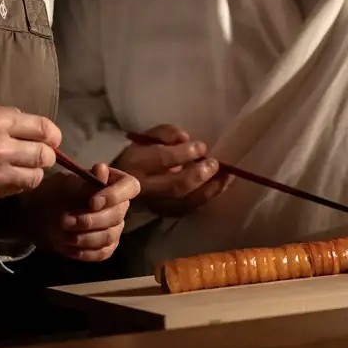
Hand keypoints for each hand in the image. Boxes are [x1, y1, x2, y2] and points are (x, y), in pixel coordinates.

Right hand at [0, 109, 60, 203]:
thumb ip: (0, 118)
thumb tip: (26, 124)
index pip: (43, 128)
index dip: (52, 134)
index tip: (51, 137)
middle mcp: (0, 146)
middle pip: (45, 154)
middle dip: (46, 154)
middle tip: (39, 153)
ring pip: (36, 176)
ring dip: (35, 171)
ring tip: (25, 167)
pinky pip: (18, 189)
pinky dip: (20, 184)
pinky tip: (9, 177)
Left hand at [20, 166, 139, 260]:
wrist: (42, 215)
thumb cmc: (57, 192)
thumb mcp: (66, 183)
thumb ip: (85, 180)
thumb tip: (102, 170)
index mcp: (114, 182)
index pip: (130, 186)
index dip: (115, 196)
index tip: (92, 202)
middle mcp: (119, 204)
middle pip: (117, 215)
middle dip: (90, 220)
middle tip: (64, 220)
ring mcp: (114, 226)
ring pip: (109, 236)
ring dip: (84, 237)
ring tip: (62, 233)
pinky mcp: (106, 246)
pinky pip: (101, 253)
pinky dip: (84, 251)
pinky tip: (68, 245)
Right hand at [115, 124, 231, 217]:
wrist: (122, 177)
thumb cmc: (140, 150)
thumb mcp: (149, 135)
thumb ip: (166, 134)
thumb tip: (186, 138)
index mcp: (137, 162)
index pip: (162, 159)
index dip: (184, 153)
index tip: (201, 146)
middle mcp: (145, 187)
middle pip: (175, 186)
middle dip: (199, 175)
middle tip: (215, 164)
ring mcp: (154, 204)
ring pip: (184, 203)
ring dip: (208, 191)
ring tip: (225, 178)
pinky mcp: (162, 213)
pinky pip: (186, 210)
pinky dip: (204, 199)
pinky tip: (217, 188)